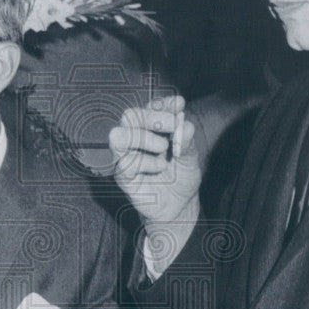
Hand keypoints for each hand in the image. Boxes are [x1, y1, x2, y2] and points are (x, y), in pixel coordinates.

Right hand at [109, 95, 201, 225]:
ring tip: (163, 147)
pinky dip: (146, 162)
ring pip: (118, 136)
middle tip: (173, 125)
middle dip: (152, 116)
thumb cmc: (182, 176)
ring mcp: (126, 157)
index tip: (178, 104)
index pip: (150, 107)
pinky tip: (160, 167)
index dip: (162, 103)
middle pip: (130, 115)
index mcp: (151, 128)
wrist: (180, 205)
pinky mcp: (123, 176)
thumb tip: (184, 122)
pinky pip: (126, 163)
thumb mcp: (190, 156)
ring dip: (142, 137)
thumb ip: (186, 139)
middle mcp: (135, 139)